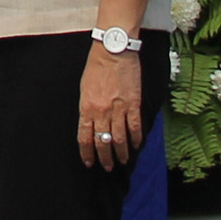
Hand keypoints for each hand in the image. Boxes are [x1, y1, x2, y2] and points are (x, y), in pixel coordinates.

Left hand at [76, 44, 144, 169]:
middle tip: (107, 167)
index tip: (89, 162)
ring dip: (121, 153)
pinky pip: (135, 127)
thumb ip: (87, 108)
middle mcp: (102, 112)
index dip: (87, 153)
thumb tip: (90, 124)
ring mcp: (119, 109)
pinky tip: (136, 146)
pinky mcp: (134, 105)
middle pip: (102, 141)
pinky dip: (136, 139)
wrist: (113, 52)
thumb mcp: (84, 88)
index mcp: (86, 107)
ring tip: (122, 161)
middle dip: (104, 157)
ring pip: (119, 139)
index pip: (85, 137)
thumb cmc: (96, 67)